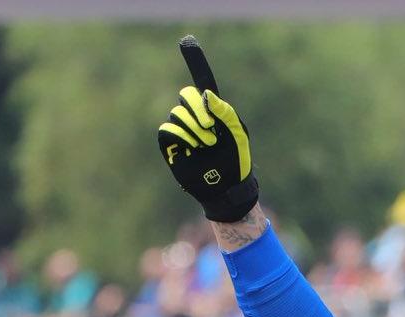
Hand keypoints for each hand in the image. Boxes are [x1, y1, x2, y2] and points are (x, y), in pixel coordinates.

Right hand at [157, 36, 261, 222]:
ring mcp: (182, 130)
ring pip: (177, 114)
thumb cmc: (237, 161)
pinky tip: (192, 147)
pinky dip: (181, 135)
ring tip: (207, 145)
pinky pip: (167, 130)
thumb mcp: (238, 134)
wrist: (227, 188)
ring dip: (194, 128)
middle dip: (197, 109)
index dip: (194, 61)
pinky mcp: (170, 146)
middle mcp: (196, 117)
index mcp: (214, 110)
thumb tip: (206, 94)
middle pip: (186, 96)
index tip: (186, 40)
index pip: (202, 82)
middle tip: (211, 127)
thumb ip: (226, 112)